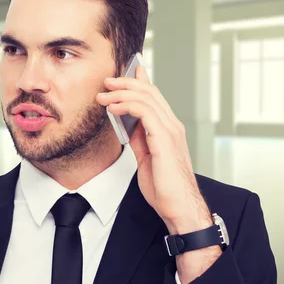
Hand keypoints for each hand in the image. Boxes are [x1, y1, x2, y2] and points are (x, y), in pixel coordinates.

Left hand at [96, 63, 212, 233]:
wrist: (179, 207)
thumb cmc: (165, 188)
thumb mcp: (147, 158)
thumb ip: (139, 139)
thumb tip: (127, 124)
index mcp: (170, 129)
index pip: (155, 97)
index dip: (139, 82)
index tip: (123, 75)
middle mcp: (172, 126)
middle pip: (150, 92)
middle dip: (126, 83)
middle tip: (107, 81)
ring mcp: (170, 131)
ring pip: (146, 98)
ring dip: (121, 93)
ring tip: (103, 96)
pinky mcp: (165, 140)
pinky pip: (145, 113)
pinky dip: (127, 106)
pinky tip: (113, 109)